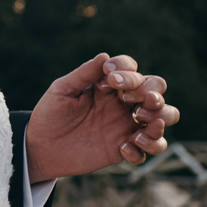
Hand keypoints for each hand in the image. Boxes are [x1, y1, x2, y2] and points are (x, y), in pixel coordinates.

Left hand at [24, 53, 180, 179]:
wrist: (41, 146)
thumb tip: (105, 57)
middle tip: (129, 101)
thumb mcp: (62, 90)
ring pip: (165, 118)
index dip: (128, 72)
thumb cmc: (50, 114)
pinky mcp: (124, 150)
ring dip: (160, 118)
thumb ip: (83, 74)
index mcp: (110, 86)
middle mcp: (124, 104)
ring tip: (139, 123)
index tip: (110, 79)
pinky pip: (149, 149)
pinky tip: (121, 148)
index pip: (133, 71)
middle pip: (158, 91)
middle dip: (152, 93)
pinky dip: (142, 149)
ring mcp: (126, 126)